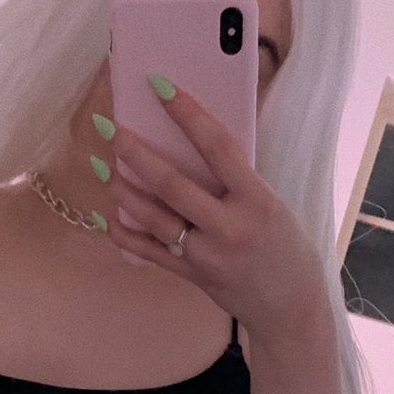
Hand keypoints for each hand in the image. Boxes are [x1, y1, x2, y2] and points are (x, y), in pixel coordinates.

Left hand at [91, 85, 330, 344]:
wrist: (292, 307)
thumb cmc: (285, 246)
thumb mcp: (271, 204)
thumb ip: (236, 180)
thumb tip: (190, 143)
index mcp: (257, 200)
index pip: (218, 147)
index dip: (188, 114)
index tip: (160, 86)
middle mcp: (230, 228)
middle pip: (173, 184)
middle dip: (136, 152)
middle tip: (109, 127)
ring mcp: (208, 256)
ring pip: (155, 217)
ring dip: (123, 189)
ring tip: (101, 164)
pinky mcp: (193, 276)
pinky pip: (150, 252)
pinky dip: (125, 233)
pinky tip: (106, 215)